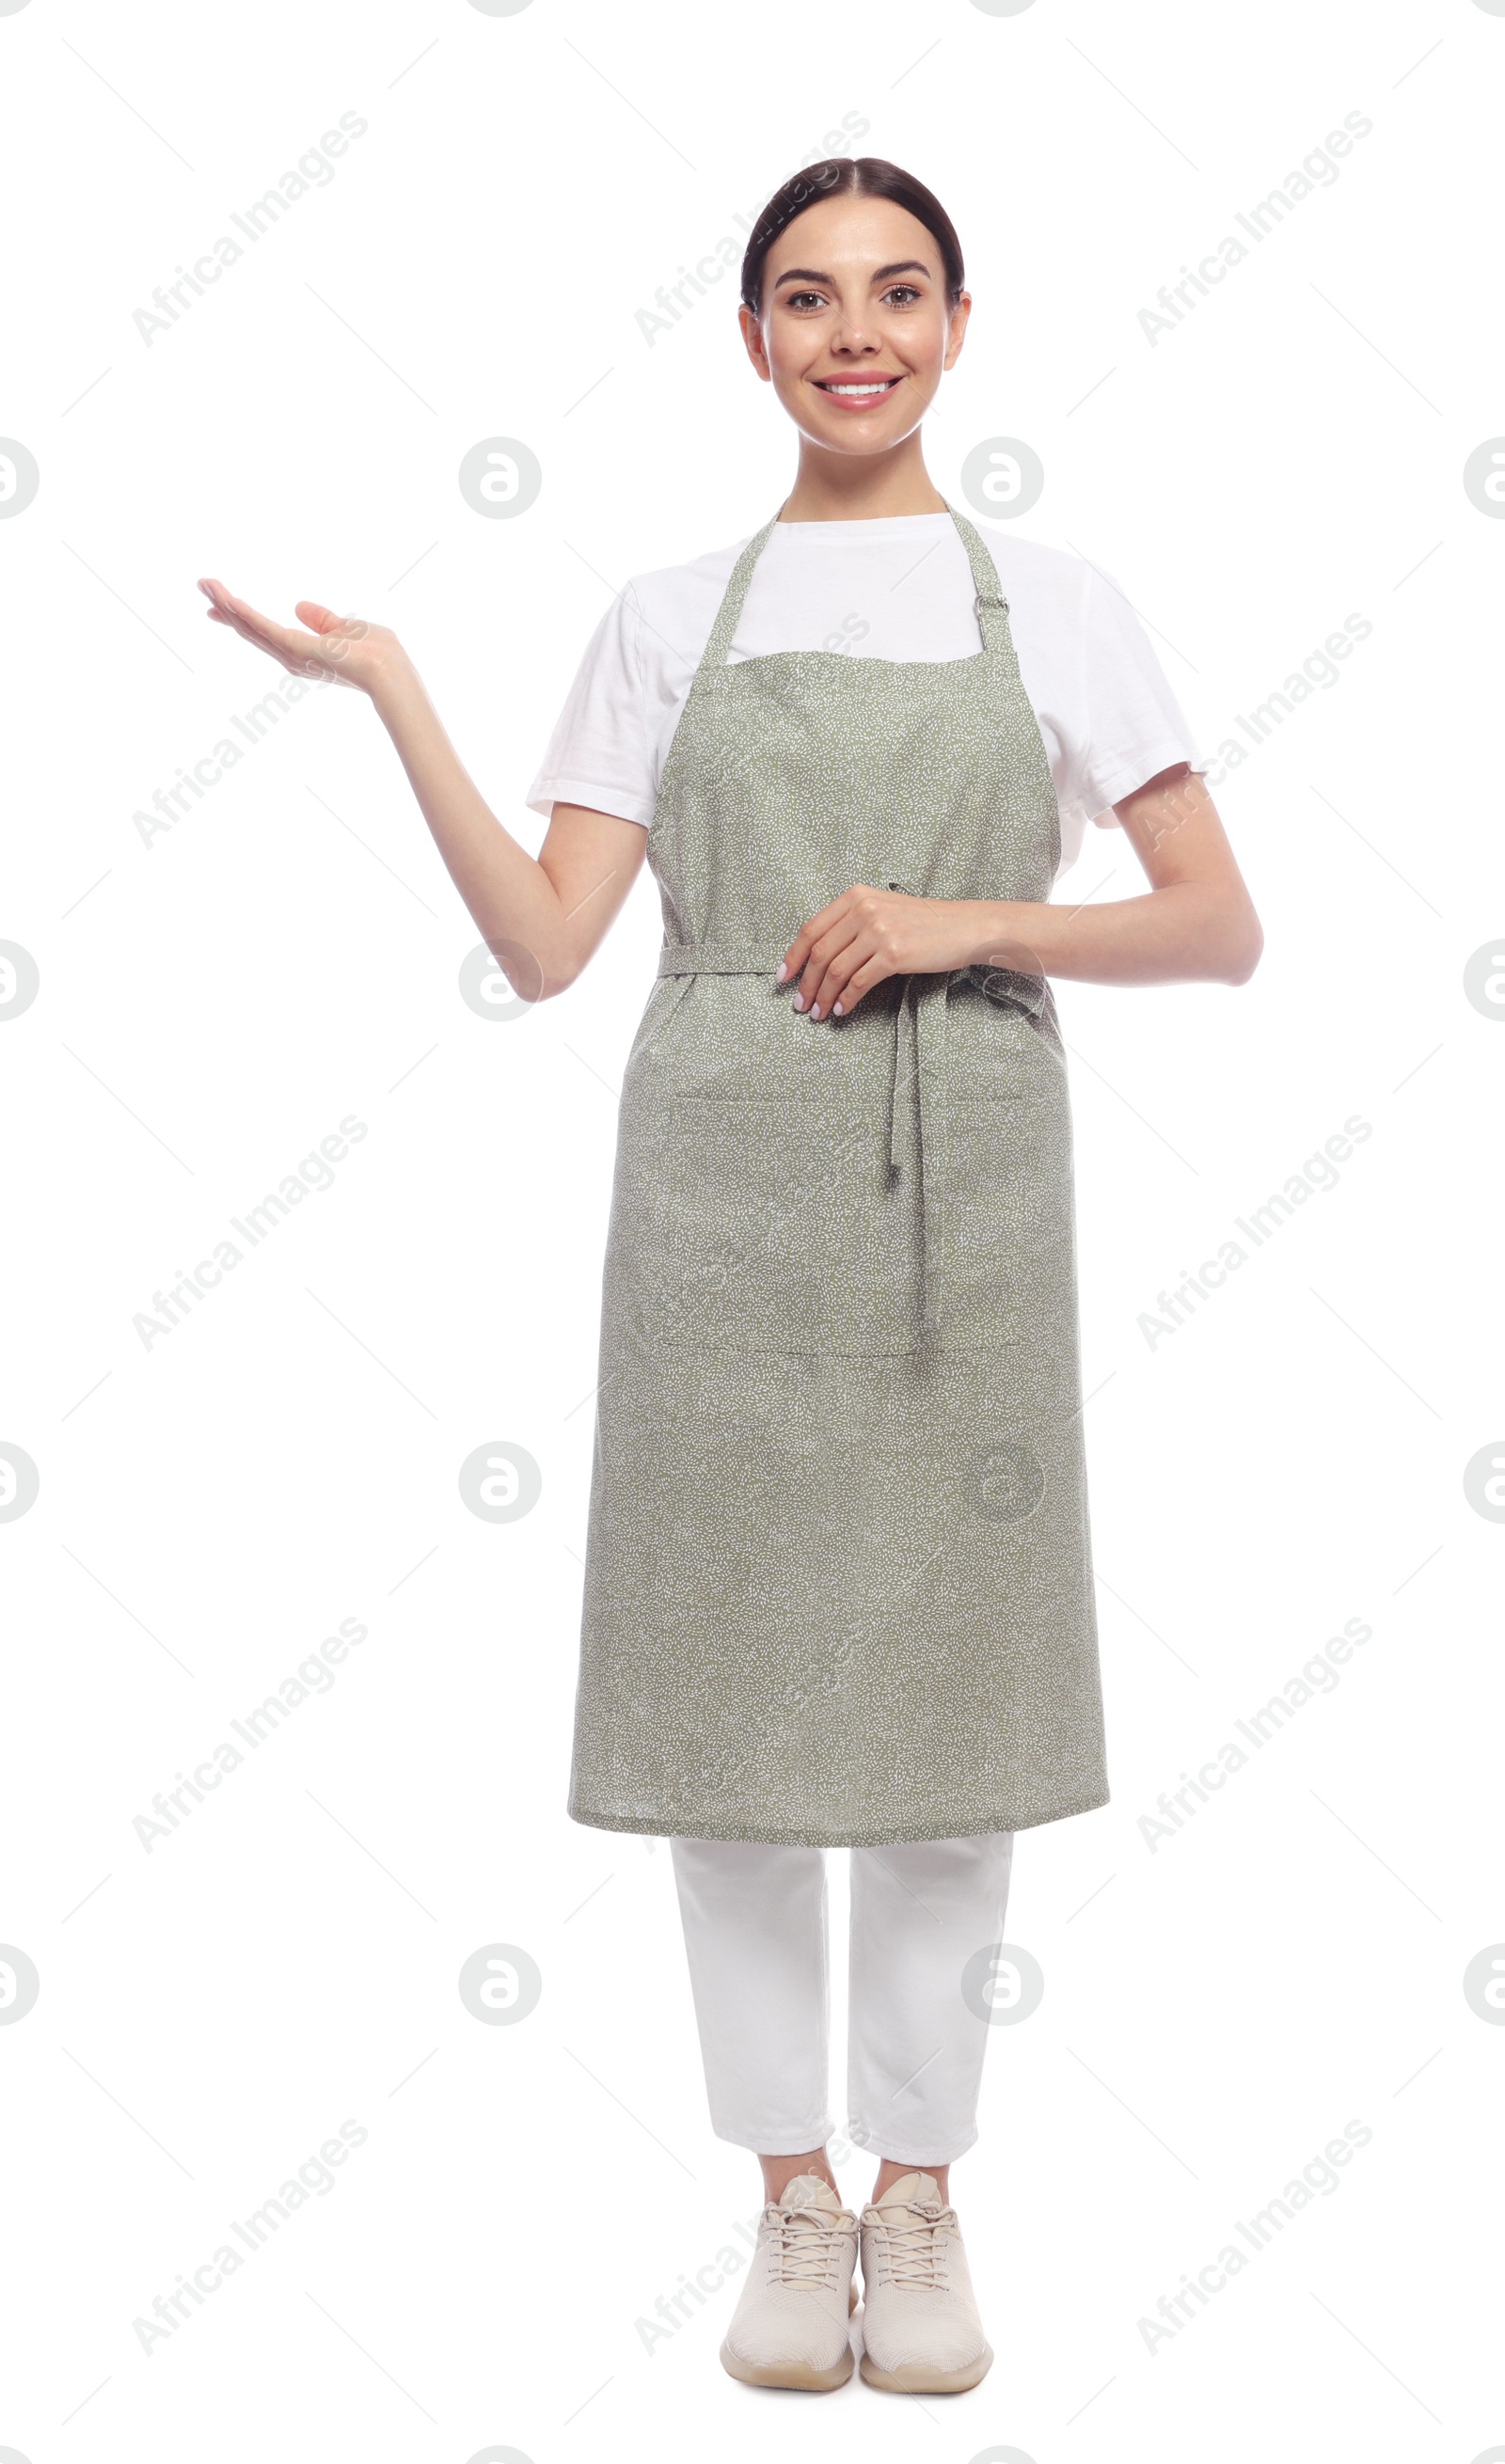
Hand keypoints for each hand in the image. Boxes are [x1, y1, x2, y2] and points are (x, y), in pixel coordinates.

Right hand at [196, 577, 404, 694]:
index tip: (219, 601)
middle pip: (249, 629)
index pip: (262, 632)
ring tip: (205, 584)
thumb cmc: (376, 653)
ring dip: (227, 604)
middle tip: (202, 584)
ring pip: (251, 627)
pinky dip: (246, 615)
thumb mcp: (345, 627)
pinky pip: (264, 629)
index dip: (239, 616)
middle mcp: (290, 657)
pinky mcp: (296, 650)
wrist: (389, 671)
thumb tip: (299, 606)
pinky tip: (228, 600)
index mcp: (301, 652)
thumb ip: (321, 619)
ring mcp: (291, 655)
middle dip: (224, 606)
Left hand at [779, 886, 1038, 1019]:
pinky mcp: (894, 953)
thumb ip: (851, 923)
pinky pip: (859, 982)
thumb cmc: (924, 923)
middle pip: (819, 952)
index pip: (811, 929)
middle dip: (806, 984)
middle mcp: (864, 910)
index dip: (793, 956)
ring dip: (822, 996)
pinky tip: (843, 1010)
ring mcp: (879, 931)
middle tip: (800, 1005)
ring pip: (835, 970)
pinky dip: (846, 1000)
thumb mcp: (883, 909)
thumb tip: (817, 957)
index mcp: (855, 896)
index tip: (783, 978)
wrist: (965, 927)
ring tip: (818, 1013)